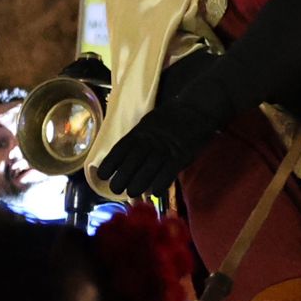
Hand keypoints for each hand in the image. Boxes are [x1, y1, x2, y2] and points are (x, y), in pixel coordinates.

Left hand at [98, 87, 237, 196]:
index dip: (111, 162)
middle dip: (122, 177)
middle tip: (115, 189)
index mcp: (141, 131)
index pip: (121, 148)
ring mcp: (166, 148)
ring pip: (148, 169)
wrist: (197, 107)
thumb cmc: (172, 116)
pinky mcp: (182, 155)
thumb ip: (139, 137)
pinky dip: (160, 183)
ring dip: (138, 183)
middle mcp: (151, 140)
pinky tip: (154, 192)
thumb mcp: (150, 122)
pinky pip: (168, 172)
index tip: (102, 174)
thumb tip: (125, 155)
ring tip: (131, 193)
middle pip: (133, 161)